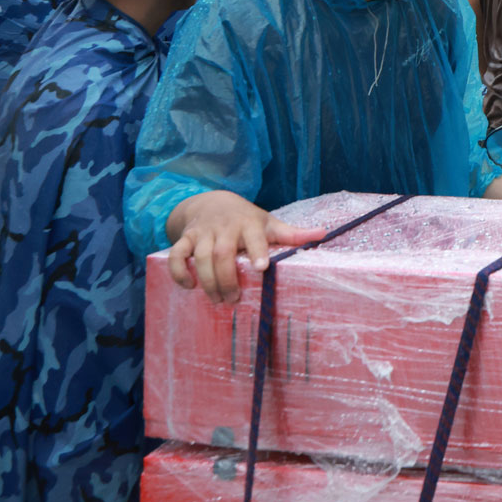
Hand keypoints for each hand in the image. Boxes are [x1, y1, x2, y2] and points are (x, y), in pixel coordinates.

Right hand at [164, 190, 325, 303]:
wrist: (210, 202)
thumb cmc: (245, 219)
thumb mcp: (268, 223)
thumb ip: (291, 233)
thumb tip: (324, 234)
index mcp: (249, 223)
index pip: (254, 236)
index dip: (257, 251)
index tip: (262, 268)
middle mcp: (225, 227)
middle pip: (223, 253)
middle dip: (228, 278)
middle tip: (233, 300)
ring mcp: (203, 233)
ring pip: (201, 256)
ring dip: (207, 280)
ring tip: (217, 299)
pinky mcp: (185, 238)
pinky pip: (177, 254)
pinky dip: (179, 271)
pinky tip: (188, 287)